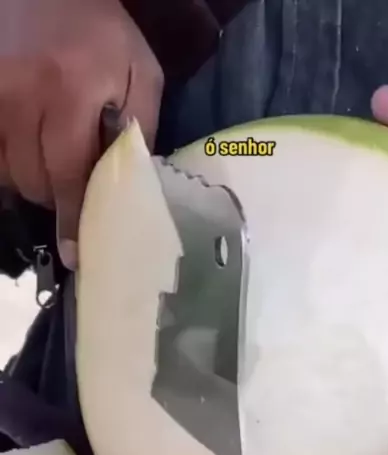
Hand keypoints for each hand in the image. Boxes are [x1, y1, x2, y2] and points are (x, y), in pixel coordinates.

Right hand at [0, 0, 163, 268]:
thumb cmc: (103, 34)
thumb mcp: (140, 74)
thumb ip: (139, 129)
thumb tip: (131, 187)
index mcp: (71, 90)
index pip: (68, 174)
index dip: (72, 217)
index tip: (74, 254)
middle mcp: (23, 93)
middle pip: (32, 180)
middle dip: (54, 193)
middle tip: (69, 183)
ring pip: (6, 171)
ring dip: (28, 178)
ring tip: (47, 157)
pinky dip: (7, 162)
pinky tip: (25, 150)